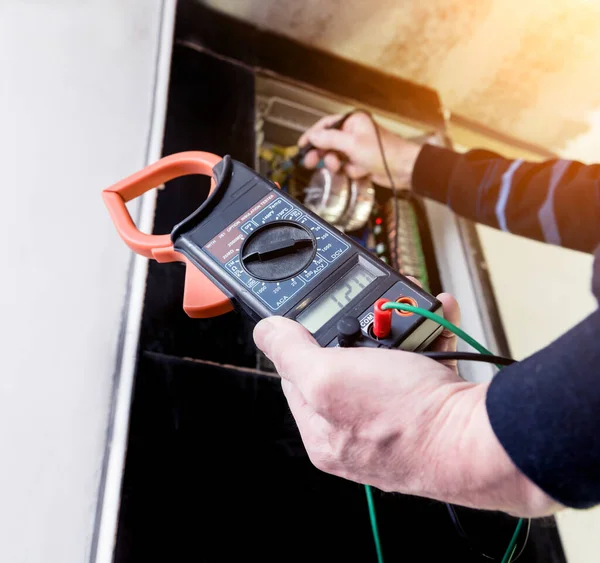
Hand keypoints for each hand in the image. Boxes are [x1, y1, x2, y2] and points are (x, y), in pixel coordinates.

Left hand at [254, 294, 557, 516]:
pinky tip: (436, 318)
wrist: (483, 442)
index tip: (321, 319)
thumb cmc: (405, 418)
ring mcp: (393, 423)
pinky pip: (419, 364)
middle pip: (343, 365)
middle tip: (373, 317)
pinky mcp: (427, 411)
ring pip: (384, 360)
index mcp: (322, 434)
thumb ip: (291, 354)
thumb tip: (266, 332)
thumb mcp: (329, 378)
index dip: (305, 343)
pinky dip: (427, 337)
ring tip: (410, 312)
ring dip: (398, 329)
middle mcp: (355, 433)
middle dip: (360, 331)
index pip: (296, 378)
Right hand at [299, 112, 421, 188]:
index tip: (302, 146)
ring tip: (340, 167)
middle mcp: (354, 133)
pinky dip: (351, 171)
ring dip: (338, 164)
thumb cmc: (383, 152)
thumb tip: (312, 136)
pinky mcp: (361, 161)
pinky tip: (360, 171)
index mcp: (352, 122)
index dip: (312, 136)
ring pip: (337, 157)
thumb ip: (329, 140)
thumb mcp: (351, 145)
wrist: (404, 169)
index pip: (326, 126)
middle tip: (310, 162)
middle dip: (322, 153)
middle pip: (329, 143)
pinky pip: (347, 167)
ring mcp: (357, 148)